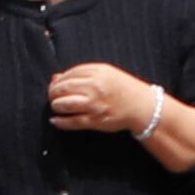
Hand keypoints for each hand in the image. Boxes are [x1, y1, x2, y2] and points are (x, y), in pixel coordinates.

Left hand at [46, 62, 161, 135]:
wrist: (141, 106)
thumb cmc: (123, 88)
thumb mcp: (105, 73)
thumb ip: (81, 73)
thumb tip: (55, 78)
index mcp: (98, 72)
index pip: (68, 74)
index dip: (58, 80)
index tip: (55, 84)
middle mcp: (95, 87)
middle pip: (63, 88)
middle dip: (53, 92)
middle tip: (52, 96)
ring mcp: (95, 105)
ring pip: (64, 104)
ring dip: (55, 105)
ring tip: (56, 106)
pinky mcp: (95, 120)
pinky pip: (72, 122)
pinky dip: (60, 122)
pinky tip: (55, 120)